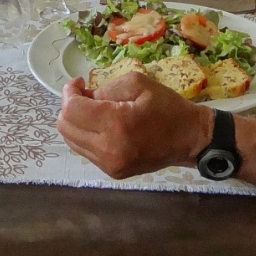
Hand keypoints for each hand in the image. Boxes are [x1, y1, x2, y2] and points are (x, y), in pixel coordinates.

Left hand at [56, 74, 211, 179]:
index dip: (69, 92)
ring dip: (75, 122)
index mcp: (116, 124)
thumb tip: (83, 96)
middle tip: (83, 94)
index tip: (78, 83)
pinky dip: (85, 135)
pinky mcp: (113, 172)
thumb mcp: (138, 84)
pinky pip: (85, 151)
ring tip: (92, 109)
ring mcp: (109, 165)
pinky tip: (100, 125)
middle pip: (66, 127)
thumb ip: (105, 88)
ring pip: (72, 141)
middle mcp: (108, 149)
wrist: (189, 139)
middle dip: (68, 107)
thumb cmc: (167, 107)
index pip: (72, 110)